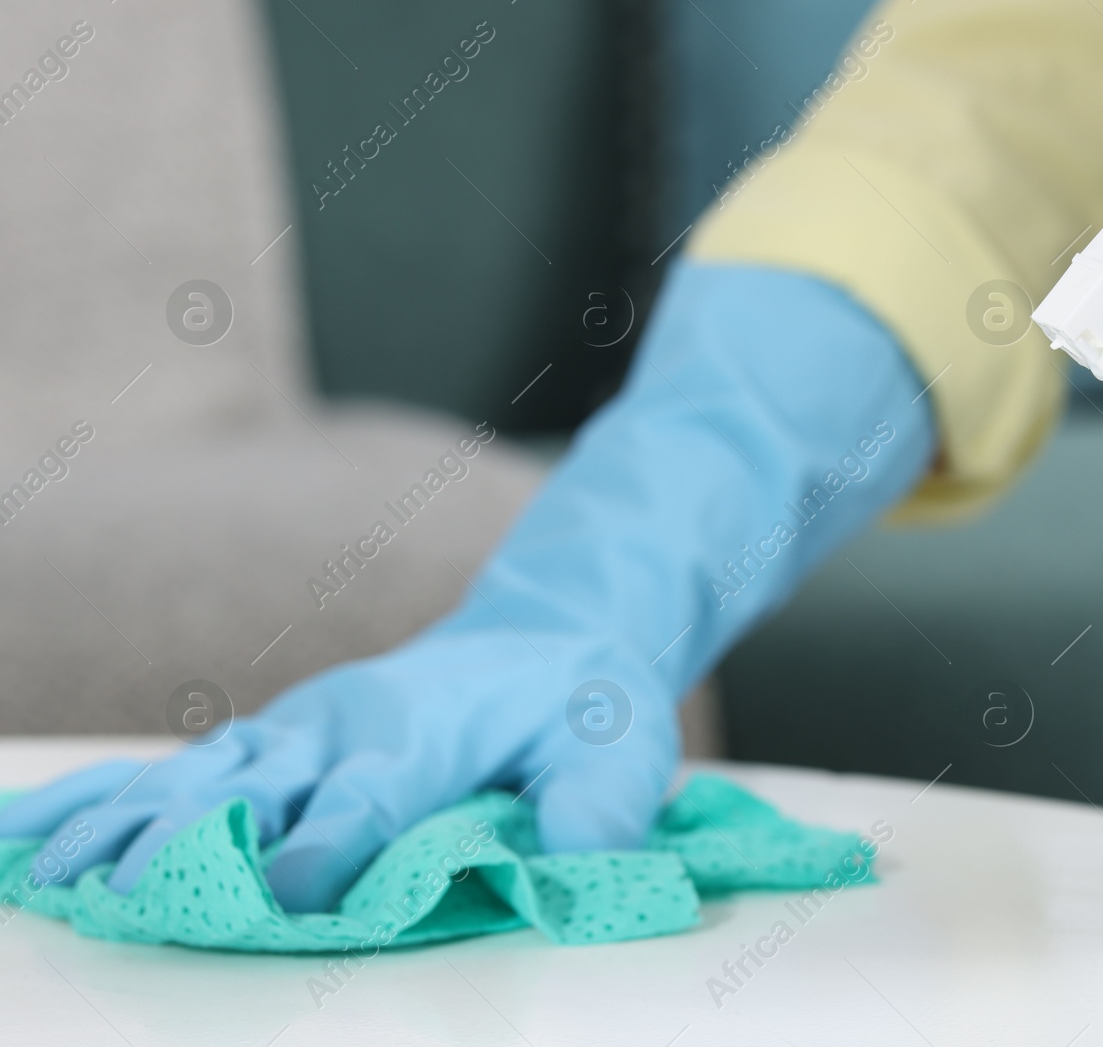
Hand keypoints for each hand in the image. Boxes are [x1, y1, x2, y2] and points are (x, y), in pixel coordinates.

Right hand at [0, 629, 677, 911]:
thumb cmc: (581, 701)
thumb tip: (571, 861)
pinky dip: (118, 797)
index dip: (331, 844)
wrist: (551, 633)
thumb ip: (598, 808)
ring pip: (205, 775)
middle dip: (194, 841)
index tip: (289, 894)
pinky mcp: (283, 739)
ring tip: (57, 872)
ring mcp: (305, 727)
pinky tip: (49, 831)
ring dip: (131, 823)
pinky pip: (192, 766)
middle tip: (126, 893)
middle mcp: (349, 723)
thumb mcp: (620, 748)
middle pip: (260, 786)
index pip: (369, 795)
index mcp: (427, 729)